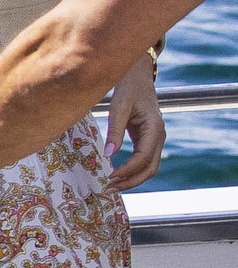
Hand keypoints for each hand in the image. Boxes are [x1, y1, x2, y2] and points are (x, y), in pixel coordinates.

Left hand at [105, 64, 165, 189]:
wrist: (138, 79)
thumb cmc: (128, 90)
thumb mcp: (119, 107)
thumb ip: (115, 131)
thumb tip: (109, 155)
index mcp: (154, 127)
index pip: (143, 156)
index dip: (127, 170)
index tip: (110, 176)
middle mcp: (159, 136)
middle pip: (150, 168)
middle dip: (131, 181)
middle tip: (109, 188)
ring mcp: (156, 140)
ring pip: (149, 168)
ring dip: (132, 180)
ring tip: (112, 185)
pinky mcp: (148, 141)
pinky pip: (144, 162)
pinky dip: (133, 172)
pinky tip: (117, 176)